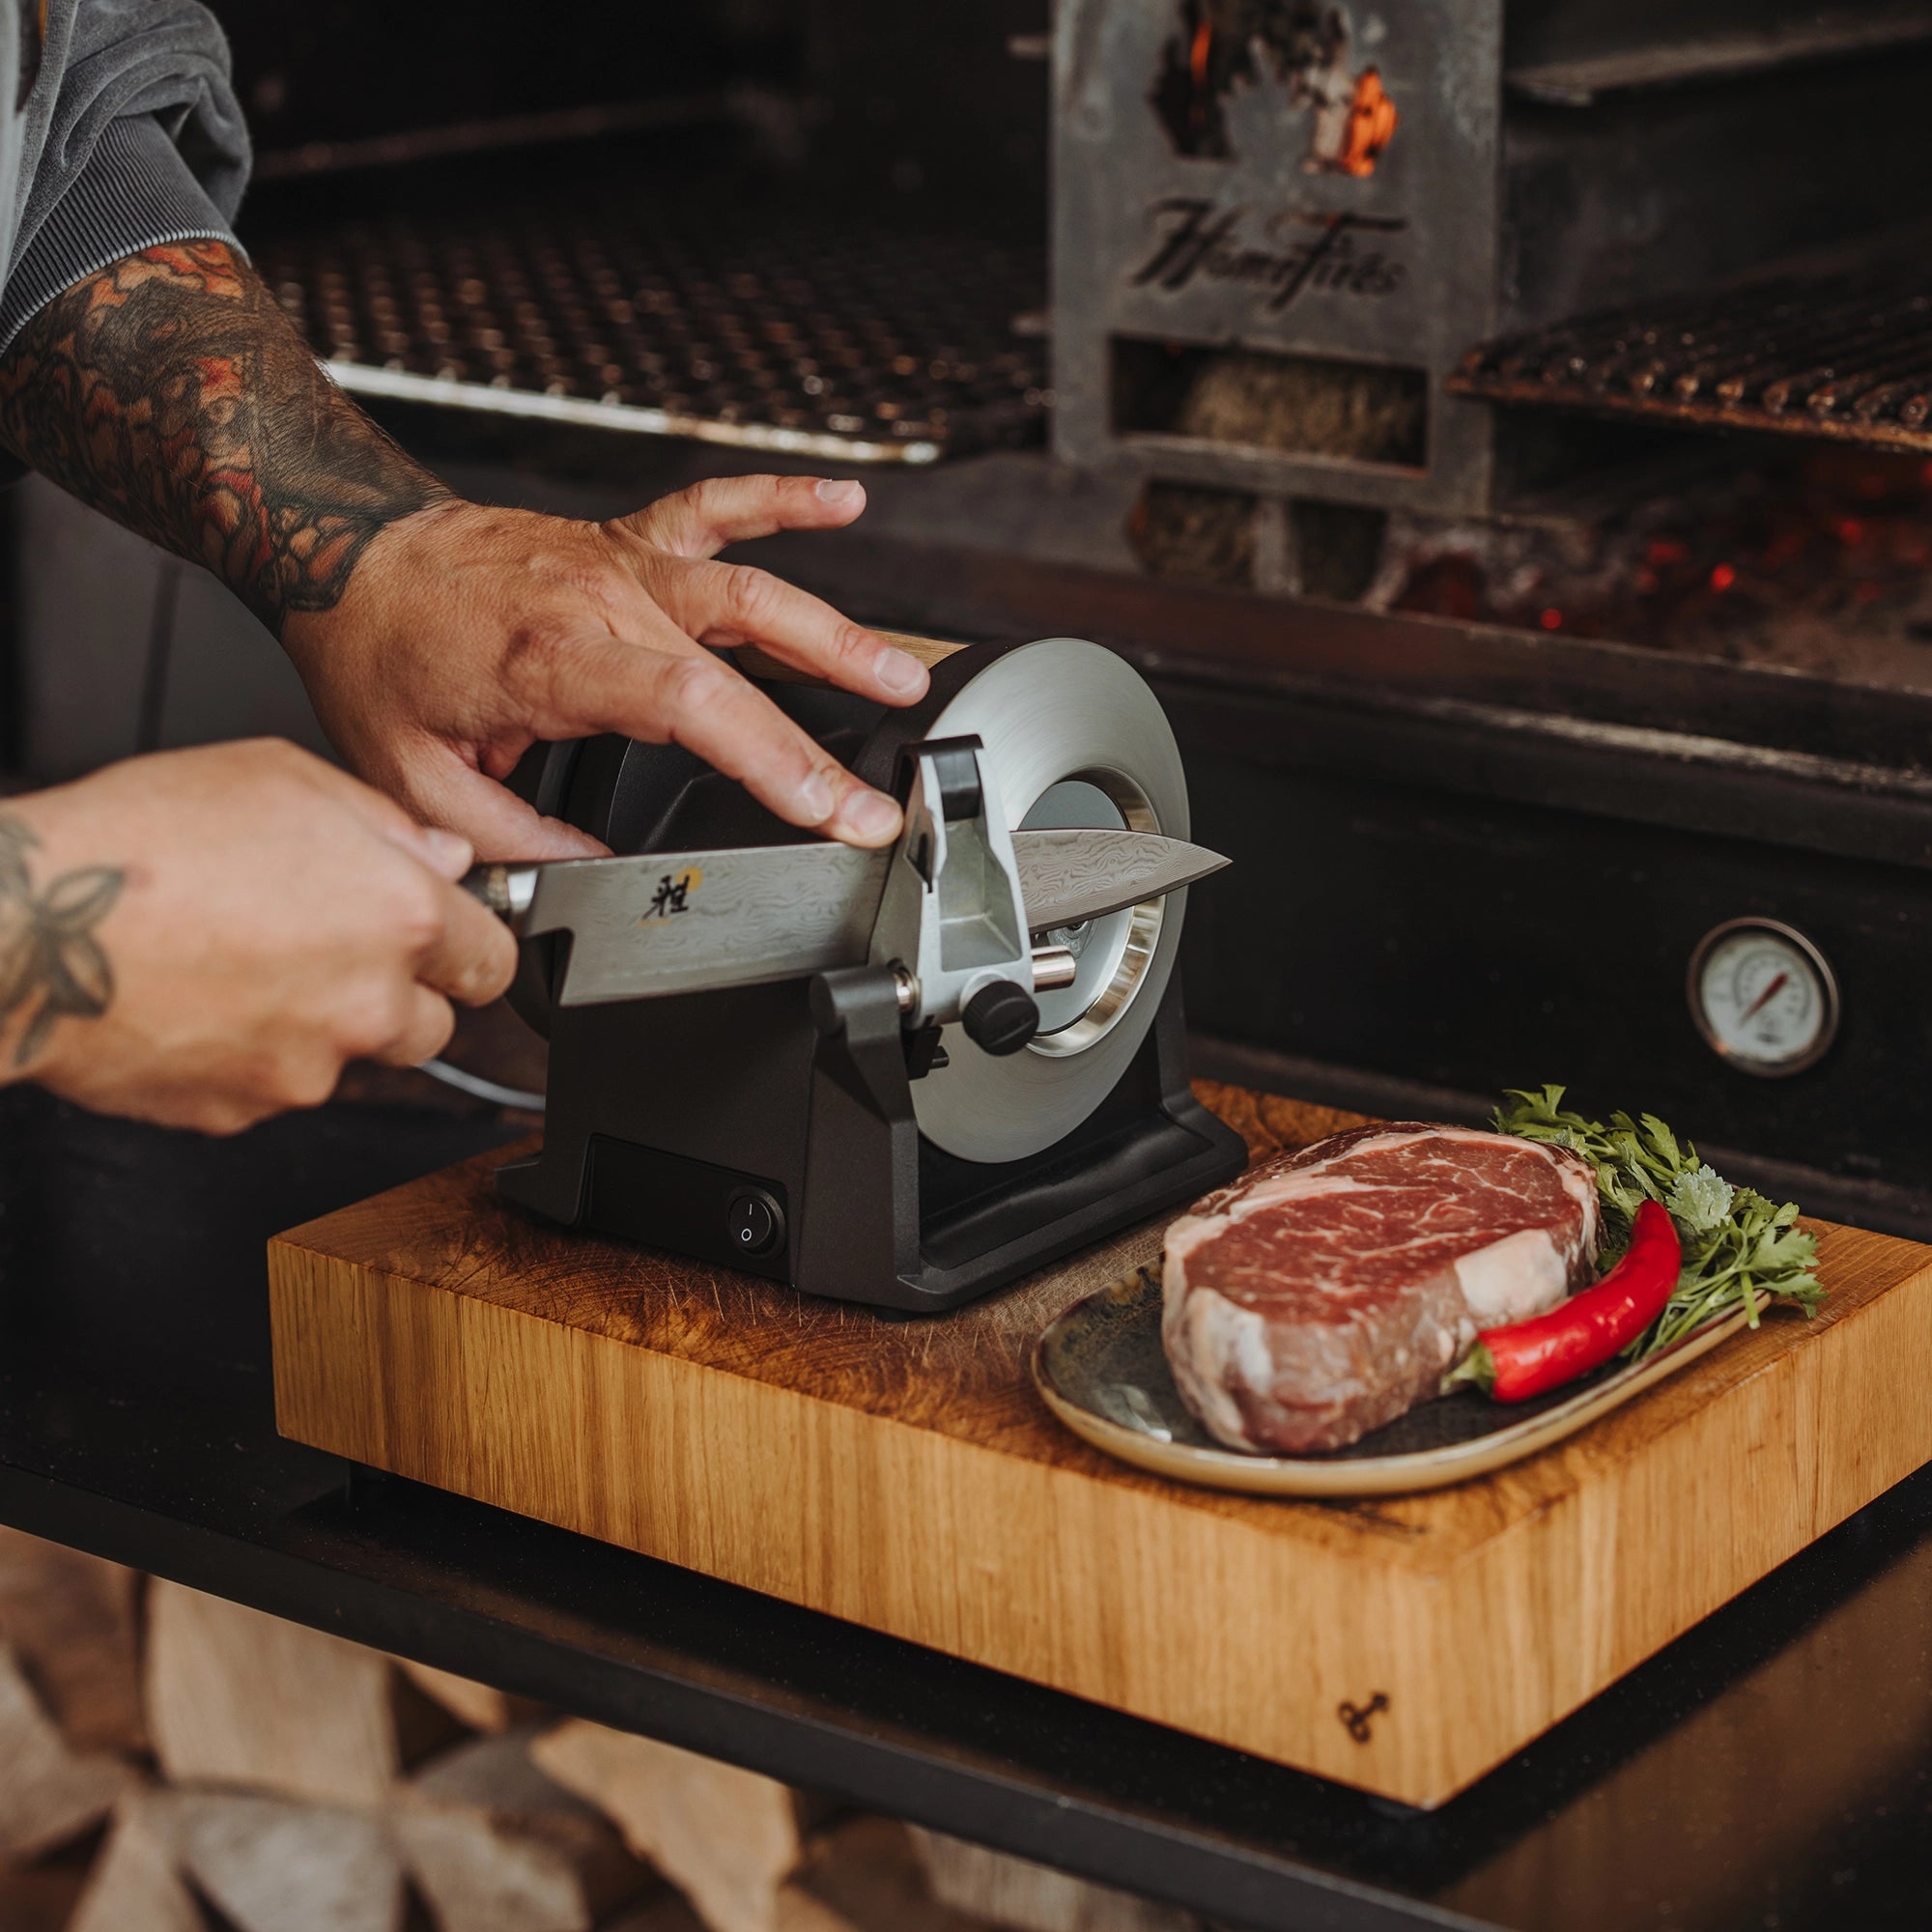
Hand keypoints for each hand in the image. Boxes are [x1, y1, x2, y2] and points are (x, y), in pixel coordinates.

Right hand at [1, 741, 516, 1132]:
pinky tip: (203, 1001)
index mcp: (400, 915)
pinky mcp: (245, 1112)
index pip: (494, 959)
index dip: (469, 944)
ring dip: (326, 1026)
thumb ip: (384, 824)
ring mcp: (309, 1067)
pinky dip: (251, 1054)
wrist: (29, 931)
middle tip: (331, 949)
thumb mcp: (280, 778)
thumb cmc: (138, 843)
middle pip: (435, 1024)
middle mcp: (368, 1002)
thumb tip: (439, 858)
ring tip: (250, 967)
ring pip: (353, 1060)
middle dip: (400, 993)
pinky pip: (273, 1088)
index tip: (448, 939)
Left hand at [280, 474, 930, 860]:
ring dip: (833, 631)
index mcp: (553, 659)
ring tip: (901, 676)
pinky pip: (713, 507)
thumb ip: (508, 843)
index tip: (832, 813)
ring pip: (747, 588)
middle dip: (823, 734)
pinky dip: (782, 499)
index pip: (691, 709)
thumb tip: (586, 877)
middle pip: (737, 662)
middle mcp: (599, 598)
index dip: (773, 761)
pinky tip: (843, 503)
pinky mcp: (624, 540)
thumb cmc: (377, 656)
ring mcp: (619, 561)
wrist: (343, 549)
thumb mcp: (416, 781)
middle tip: (884, 788)